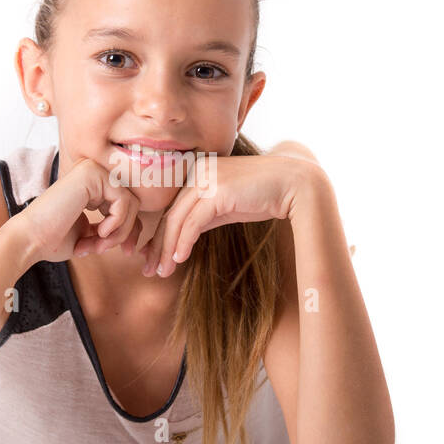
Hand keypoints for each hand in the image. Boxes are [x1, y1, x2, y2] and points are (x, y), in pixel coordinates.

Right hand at [10, 156, 145, 265]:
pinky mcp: (92, 174)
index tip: (124, 251)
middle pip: (133, 202)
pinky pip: (124, 200)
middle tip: (106, 248)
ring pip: (131, 202)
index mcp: (92, 185)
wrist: (30, 240)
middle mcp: (93, 172)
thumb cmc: (53, 240)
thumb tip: (137, 231)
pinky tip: (99, 232)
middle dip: (126, 231)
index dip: (129, 230)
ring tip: (100, 244)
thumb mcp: (92, 235)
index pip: (126, 204)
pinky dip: (117, 223)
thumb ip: (112, 228)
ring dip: (120, 230)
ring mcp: (92, 170)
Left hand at [138, 153, 310, 277]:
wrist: (294, 183)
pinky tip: (179, 259)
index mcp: (197, 171)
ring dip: (167, 249)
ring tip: (162, 272)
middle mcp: (197, 172)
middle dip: (157, 245)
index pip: (172, 208)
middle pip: (169, 214)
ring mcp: (205, 179)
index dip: (160, 234)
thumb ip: (206, 216)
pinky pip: (192, 222)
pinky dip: (183, 242)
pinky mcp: (217, 191)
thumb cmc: (264, 194)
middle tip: (149, 269)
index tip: (152, 257)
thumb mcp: (228, 206)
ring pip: (176, 220)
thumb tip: (186, 236)